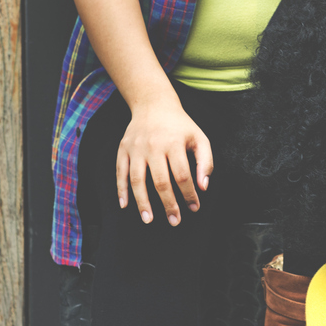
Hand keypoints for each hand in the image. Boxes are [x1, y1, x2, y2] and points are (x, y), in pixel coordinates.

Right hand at [116, 93, 211, 225]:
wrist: (153, 104)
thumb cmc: (180, 126)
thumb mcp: (199, 138)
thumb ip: (206, 162)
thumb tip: (203, 187)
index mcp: (174, 143)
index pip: (183, 175)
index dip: (189, 194)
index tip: (194, 208)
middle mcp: (153, 146)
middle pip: (160, 181)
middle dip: (168, 204)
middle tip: (174, 221)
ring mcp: (136, 148)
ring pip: (138, 180)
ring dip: (143, 202)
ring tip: (149, 220)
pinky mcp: (123, 149)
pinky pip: (120, 172)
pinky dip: (121, 189)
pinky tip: (124, 205)